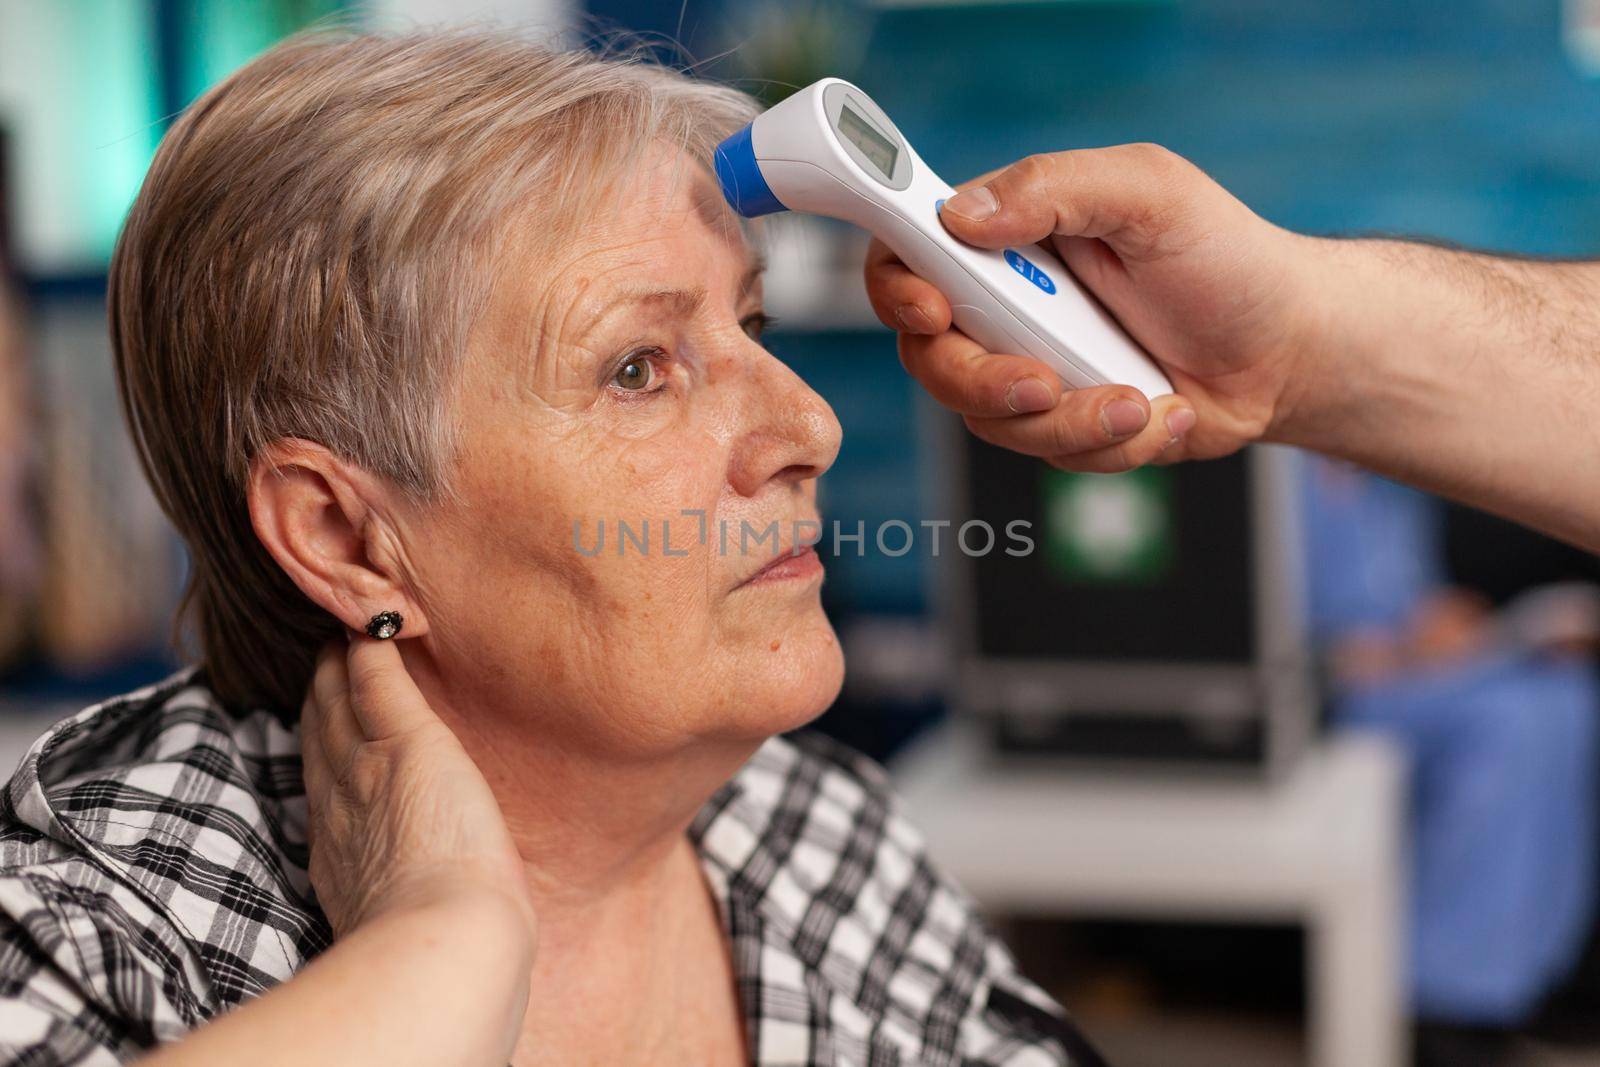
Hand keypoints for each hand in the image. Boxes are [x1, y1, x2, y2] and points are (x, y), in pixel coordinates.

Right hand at [300, 634, 535, 949]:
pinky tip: (374, 626)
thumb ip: (403, 894)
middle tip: (320, 659)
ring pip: (340, 704)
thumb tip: (421, 903)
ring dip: (337, 667)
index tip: (321, 726)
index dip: (323, 752)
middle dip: (319, 699)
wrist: (446, 938)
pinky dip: (373, 651)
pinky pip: (379, 682)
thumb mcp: (407, 915)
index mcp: (343, 854)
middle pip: (321, 737)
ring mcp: (369, 771)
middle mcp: (343, 806)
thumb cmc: (444, 944)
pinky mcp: (409, 743)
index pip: (326, 786)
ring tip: (340, 633)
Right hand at [864, 144, 1321, 470]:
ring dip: (1070, 422)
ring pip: (993, 422)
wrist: (1290, 350)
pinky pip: (1052, 455)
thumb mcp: (1150, 194)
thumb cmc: (1227, 259)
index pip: (907, 256)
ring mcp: (1031, 369)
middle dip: (988, 384)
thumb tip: (961, 215)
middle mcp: (1006, 306)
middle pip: (933, 361)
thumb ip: (1054, 186)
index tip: (937, 312)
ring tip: (1142, 399)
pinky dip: (1114, 443)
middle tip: (1047, 383)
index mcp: (1008, 237)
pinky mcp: (1064, 426)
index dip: (898, 291)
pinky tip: (1164, 412)